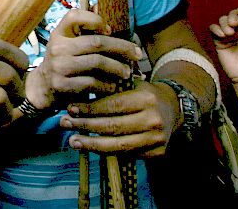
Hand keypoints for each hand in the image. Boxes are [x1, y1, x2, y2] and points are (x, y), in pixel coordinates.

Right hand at [23, 9, 141, 108]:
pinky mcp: (62, 85)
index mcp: (59, 33)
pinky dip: (108, 85)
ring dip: (118, 68)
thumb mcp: (68, 43)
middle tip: (137, 54)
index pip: (74, 16)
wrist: (43, 87)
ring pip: (97, 63)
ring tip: (127, 72)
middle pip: (96, 42)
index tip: (110, 29)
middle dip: (121, 47)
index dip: (95, 19)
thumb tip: (101, 6)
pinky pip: (92, 83)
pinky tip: (114, 86)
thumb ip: (84, 30)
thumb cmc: (64, 61)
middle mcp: (57, 47)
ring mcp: (59, 66)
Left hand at [60, 78, 179, 156]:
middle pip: (113, 127)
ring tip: (73, 141)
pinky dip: (108, 152)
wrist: (173, 108)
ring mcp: (157, 139)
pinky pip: (128, 154)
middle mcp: (153, 120)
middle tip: (65, 124)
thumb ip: (108, 88)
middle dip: (85, 126)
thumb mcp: (129, 83)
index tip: (70, 108)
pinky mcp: (158, 153)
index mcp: (146, 99)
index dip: (89, 109)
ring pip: (118, 146)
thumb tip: (77, 93)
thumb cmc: (143, 92)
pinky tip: (92, 148)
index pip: (112, 106)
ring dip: (92, 145)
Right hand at [209, 6, 237, 83]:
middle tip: (234, 23)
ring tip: (229, 32)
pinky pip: (214, 29)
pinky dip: (215, 28)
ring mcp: (230, 34)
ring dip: (224, 23)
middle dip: (232, 15)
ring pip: (223, 20)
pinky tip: (221, 35)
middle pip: (234, 14)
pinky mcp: (220, 41)